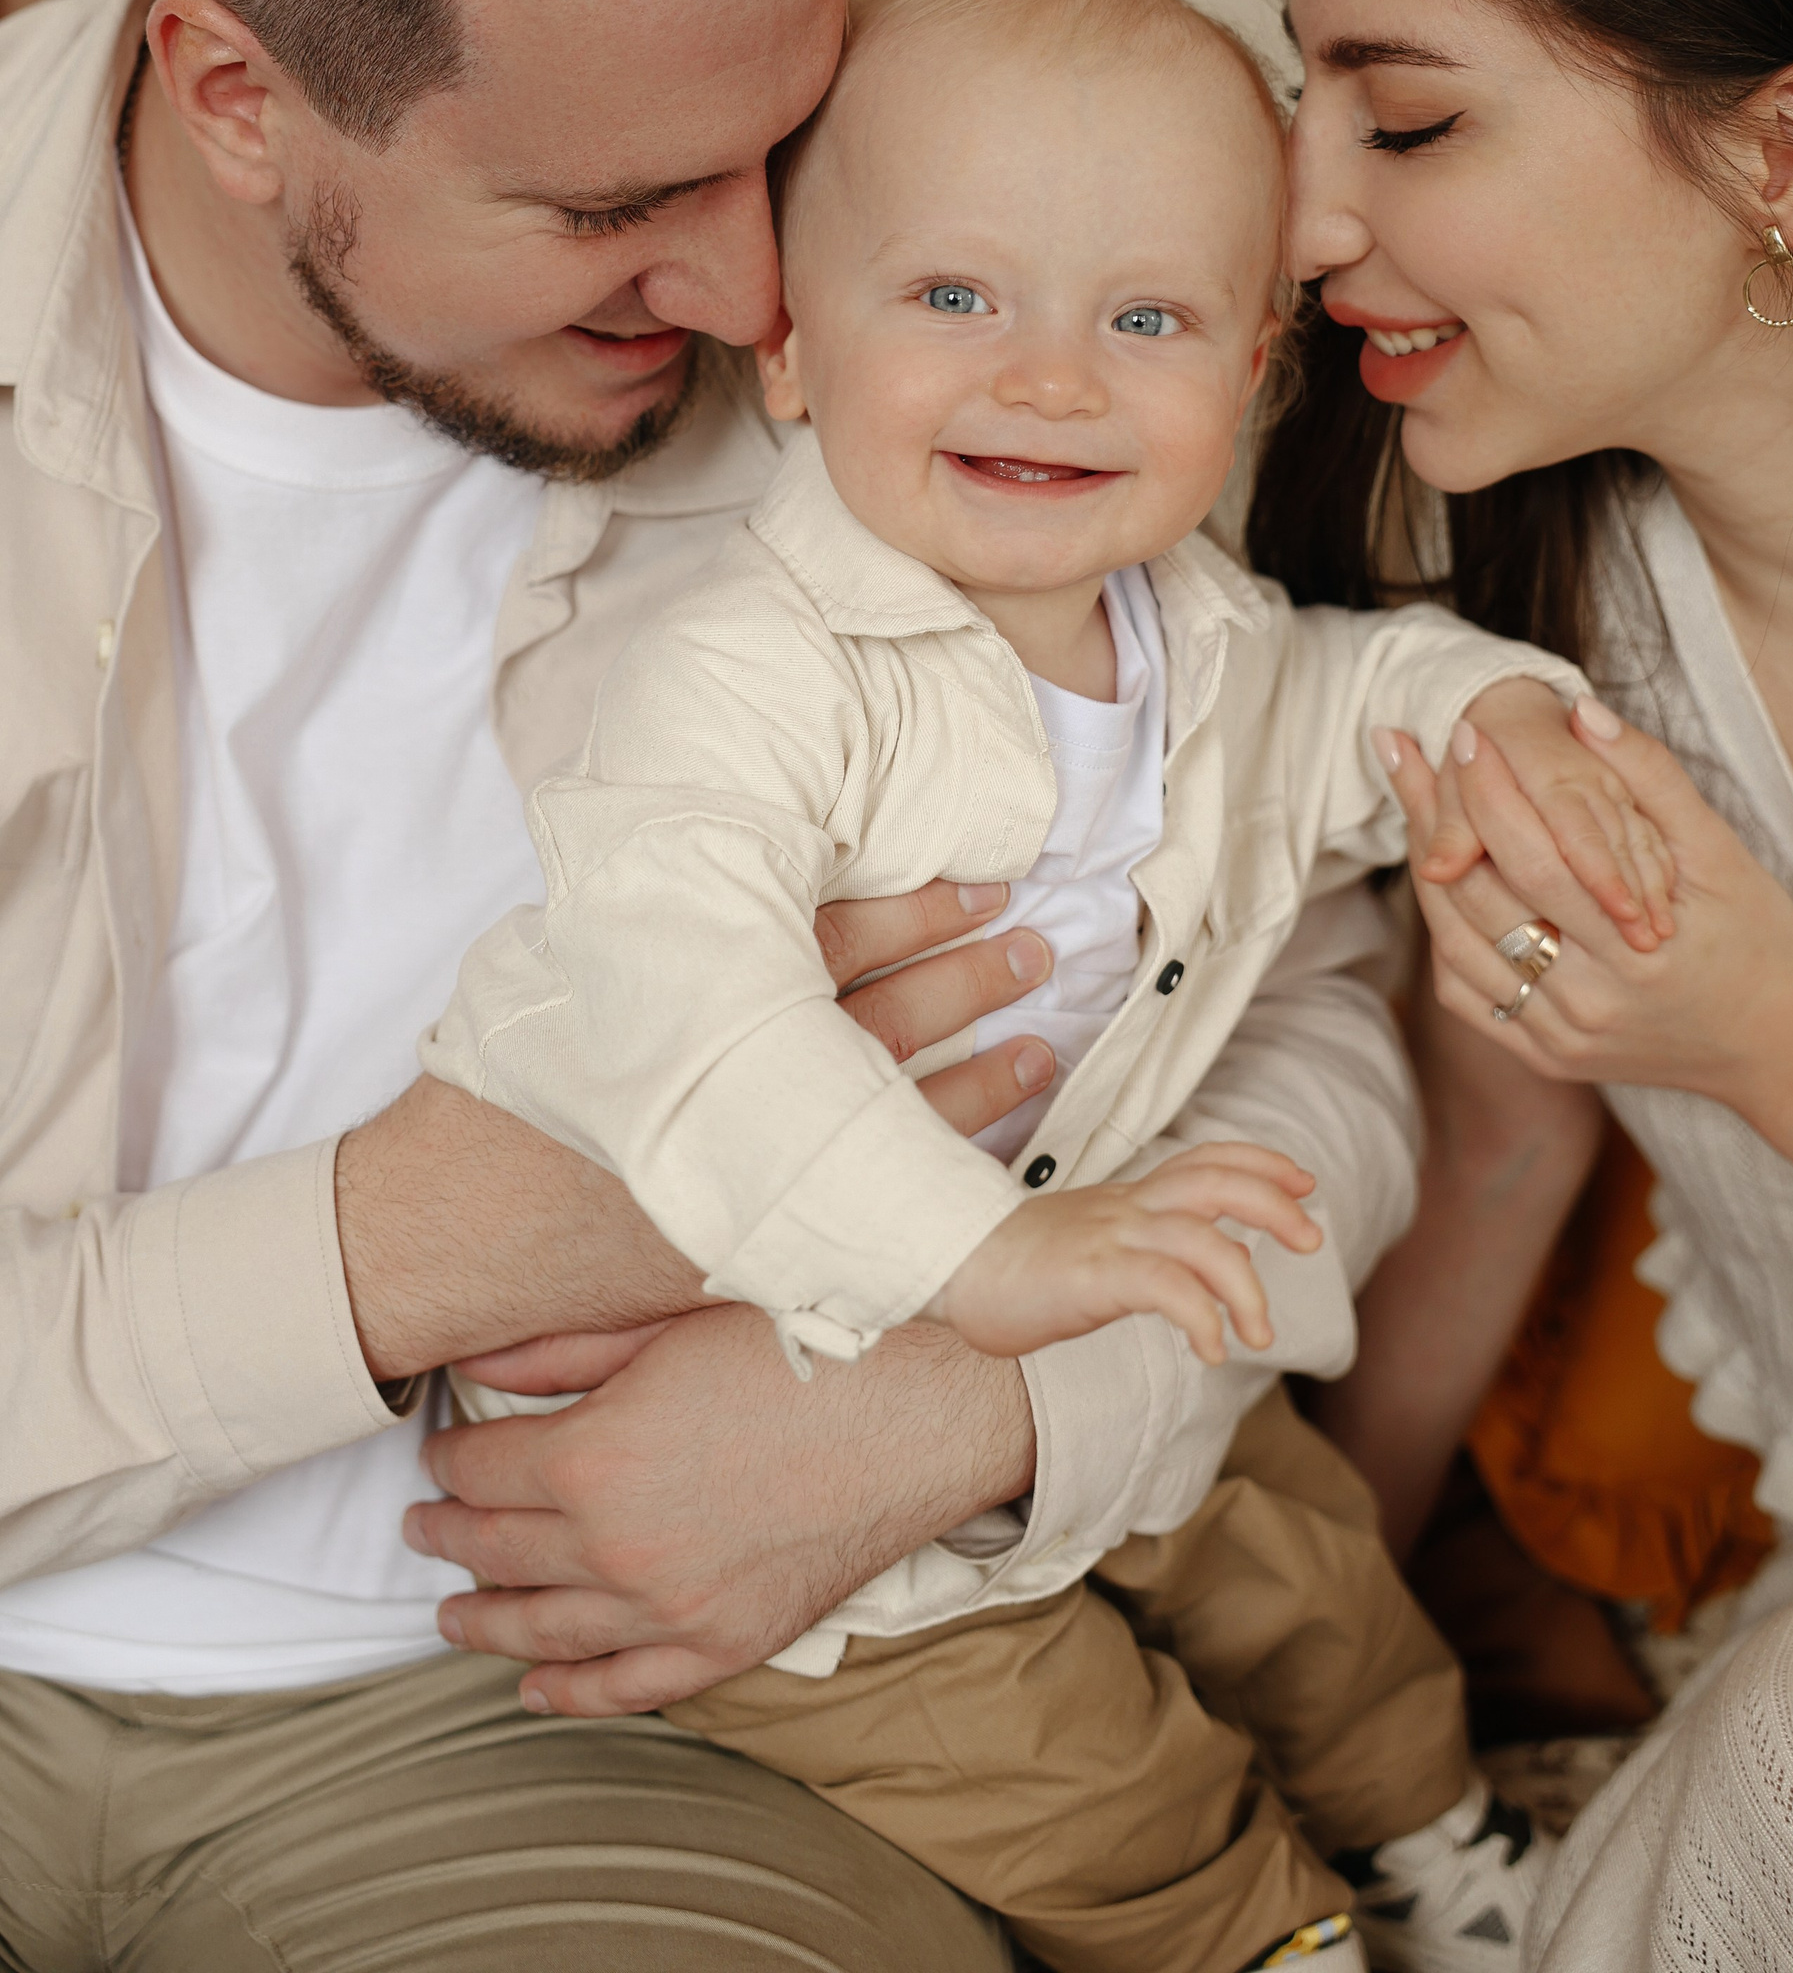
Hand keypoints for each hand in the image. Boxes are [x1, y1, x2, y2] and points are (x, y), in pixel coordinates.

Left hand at [406, 1306, 1034, 1714]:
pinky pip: (626, 1687)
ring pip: (544, 1632)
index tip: (440, 1449)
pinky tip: (533, 1687)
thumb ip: (564, 1350)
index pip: (481, 1469)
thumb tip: (478, 1362)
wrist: (925, 1401)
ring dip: (485, 1622)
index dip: (451, 1458)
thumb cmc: (806, 1340)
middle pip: (498, 1552)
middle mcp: (617, 1548)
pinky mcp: (727, 1643)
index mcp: (594, 1458)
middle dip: (449, 1537)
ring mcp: (672, 1609)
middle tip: (421, 1528)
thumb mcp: (668, 1323)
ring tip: (450, 1610)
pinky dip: (569, 1694)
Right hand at [436, 879, 1057, 1398]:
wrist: (444, 1228)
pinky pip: (869, 1200)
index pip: (831, 940)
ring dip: (975, 1074)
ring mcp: (747, 1169)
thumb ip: (657, 931)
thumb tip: (735, 860)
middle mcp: (731, 1084)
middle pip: (882, 1018)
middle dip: (965, 978)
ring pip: (892, 1110)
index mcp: (694, 1002)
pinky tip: (986, 1161)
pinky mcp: (747, 1244)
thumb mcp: (565, 979)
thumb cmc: (498, 1093)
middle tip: (1035, 943)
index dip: (915, 909)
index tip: (982, 884)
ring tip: (1037, 1039)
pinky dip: (930, 1172)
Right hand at [928, 1142, 1320, 1365]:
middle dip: (1274, 1202)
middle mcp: (1125, 1209)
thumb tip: (1178, 1278)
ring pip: (1202, 1239)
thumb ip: (1130, 1252)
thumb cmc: (1008, 1269)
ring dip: (1246, 1286)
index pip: (1204, 1161)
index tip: (1303, 1180)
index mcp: (1125, 1201)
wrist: (944, 1266)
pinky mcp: (1091, 1275)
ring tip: (1260, 1335)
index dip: (1260, 1164)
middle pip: (1215, 1181)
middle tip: (1313, 1238)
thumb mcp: (1084, 1250)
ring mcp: (1109, 1238)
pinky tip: (1211, 1350)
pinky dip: (1202, 1316)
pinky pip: (1165, 1286)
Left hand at [1378, 695, 1792, 1099]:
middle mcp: (1588, 1004)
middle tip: (1405, 751)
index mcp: (1635, 952)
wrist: (1775, 1043)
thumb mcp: (1721, 852)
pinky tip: (1439, 880)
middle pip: (1478, 898)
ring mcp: (1560, 1037)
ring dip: (1427, 867)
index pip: (1533, 859)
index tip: (1462, 732)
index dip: (1489, 791)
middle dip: (1434, 814)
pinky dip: (1444, 932)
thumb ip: (1650, 779)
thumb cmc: (1755, 935)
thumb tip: (1581, 712)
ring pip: (1456, 946)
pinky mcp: (1545, 1056)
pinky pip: (1464, 994)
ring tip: (1409, 800)